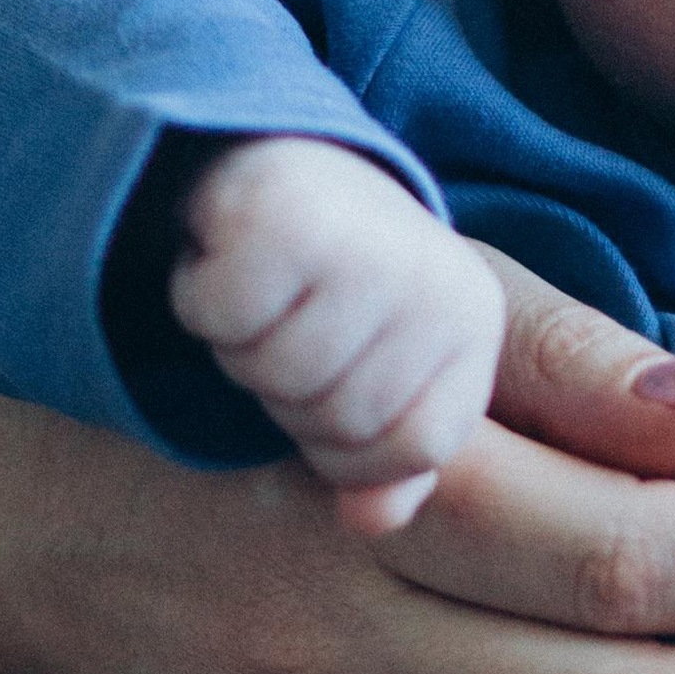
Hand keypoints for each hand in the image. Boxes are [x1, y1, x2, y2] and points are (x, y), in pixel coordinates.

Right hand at [172, 136, 510, 533]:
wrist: (262, 151)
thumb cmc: (327, 280)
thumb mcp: (376, 369)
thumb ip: (389, 459)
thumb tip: (370, 523)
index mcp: (473, 325)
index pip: (414, 451)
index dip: (349, 442)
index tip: (330, 378)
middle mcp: (436, 280)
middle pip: (340, 420)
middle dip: (289, 393)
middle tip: (285, 322)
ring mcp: (366, 245)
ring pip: (277, 374)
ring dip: (244, 347)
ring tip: (262, 295)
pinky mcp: (282, 215)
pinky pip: (222, 318)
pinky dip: (200, 299)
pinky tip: (221, 258)